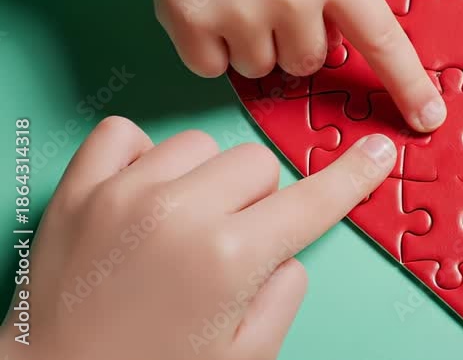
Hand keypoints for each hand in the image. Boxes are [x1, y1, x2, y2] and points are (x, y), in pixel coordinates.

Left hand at [0, 117, 394, 358]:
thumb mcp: (245, 356)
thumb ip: (284, 296)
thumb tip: (287, 250)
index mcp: (231, 259)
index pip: (313, 201)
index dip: (353, 176)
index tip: (376, 152)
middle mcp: (181, 214)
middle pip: (257, 164)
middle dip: (258, 201)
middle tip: (232, 244)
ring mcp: (124, 194)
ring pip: (201, 145)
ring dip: (204, 179)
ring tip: (182, 224)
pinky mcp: (78, 190)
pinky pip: (125, 133)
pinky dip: (140, 154)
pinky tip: (143, 193)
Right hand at [17, 0, 445, 132]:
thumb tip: (348, 44)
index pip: (381, 37)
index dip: (408, 84)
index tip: (429, 120)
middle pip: (309, 63)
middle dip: (294, 40)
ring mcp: (239, 12)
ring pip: (262, 70)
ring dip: (252, 45)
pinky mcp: (191, 25)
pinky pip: (215, 71)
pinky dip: (211, 48)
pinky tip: (207, 3)